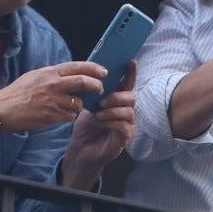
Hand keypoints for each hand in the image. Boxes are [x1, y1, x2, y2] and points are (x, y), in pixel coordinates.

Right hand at [0, 60, 104, 134]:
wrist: (2, 109)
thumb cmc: (17, 93)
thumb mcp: (35, 76)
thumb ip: (52, 75)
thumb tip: (69, 74)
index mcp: (49, 72)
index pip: (77, 66)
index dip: (93, 68)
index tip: (104, 71)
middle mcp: (53, 84)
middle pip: (83, 82)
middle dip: (96, 86)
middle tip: (100, 89)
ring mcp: (53, 101)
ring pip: (78, 103)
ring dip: (79, 106)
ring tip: (72, 106)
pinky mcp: (51, 115)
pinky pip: (69, 116)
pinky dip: (68, 116)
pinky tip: (60, 115)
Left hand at [62, 64, 136, 185]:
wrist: (81, 150)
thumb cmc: (86, 128)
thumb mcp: (89, 106)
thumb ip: (96, 94)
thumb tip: (95, 77)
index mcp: (117, 101)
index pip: (127, 85)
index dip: (130, 73)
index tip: (130, 61)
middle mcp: (125, 111)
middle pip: (131, 97)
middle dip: (116, 97)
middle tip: (101, 102)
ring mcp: (128, 124)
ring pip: (128, 111)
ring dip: (111, 111)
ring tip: (97, 115)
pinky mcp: (126, 137)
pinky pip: (124, 125)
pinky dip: (110, 122)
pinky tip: (100, 123)